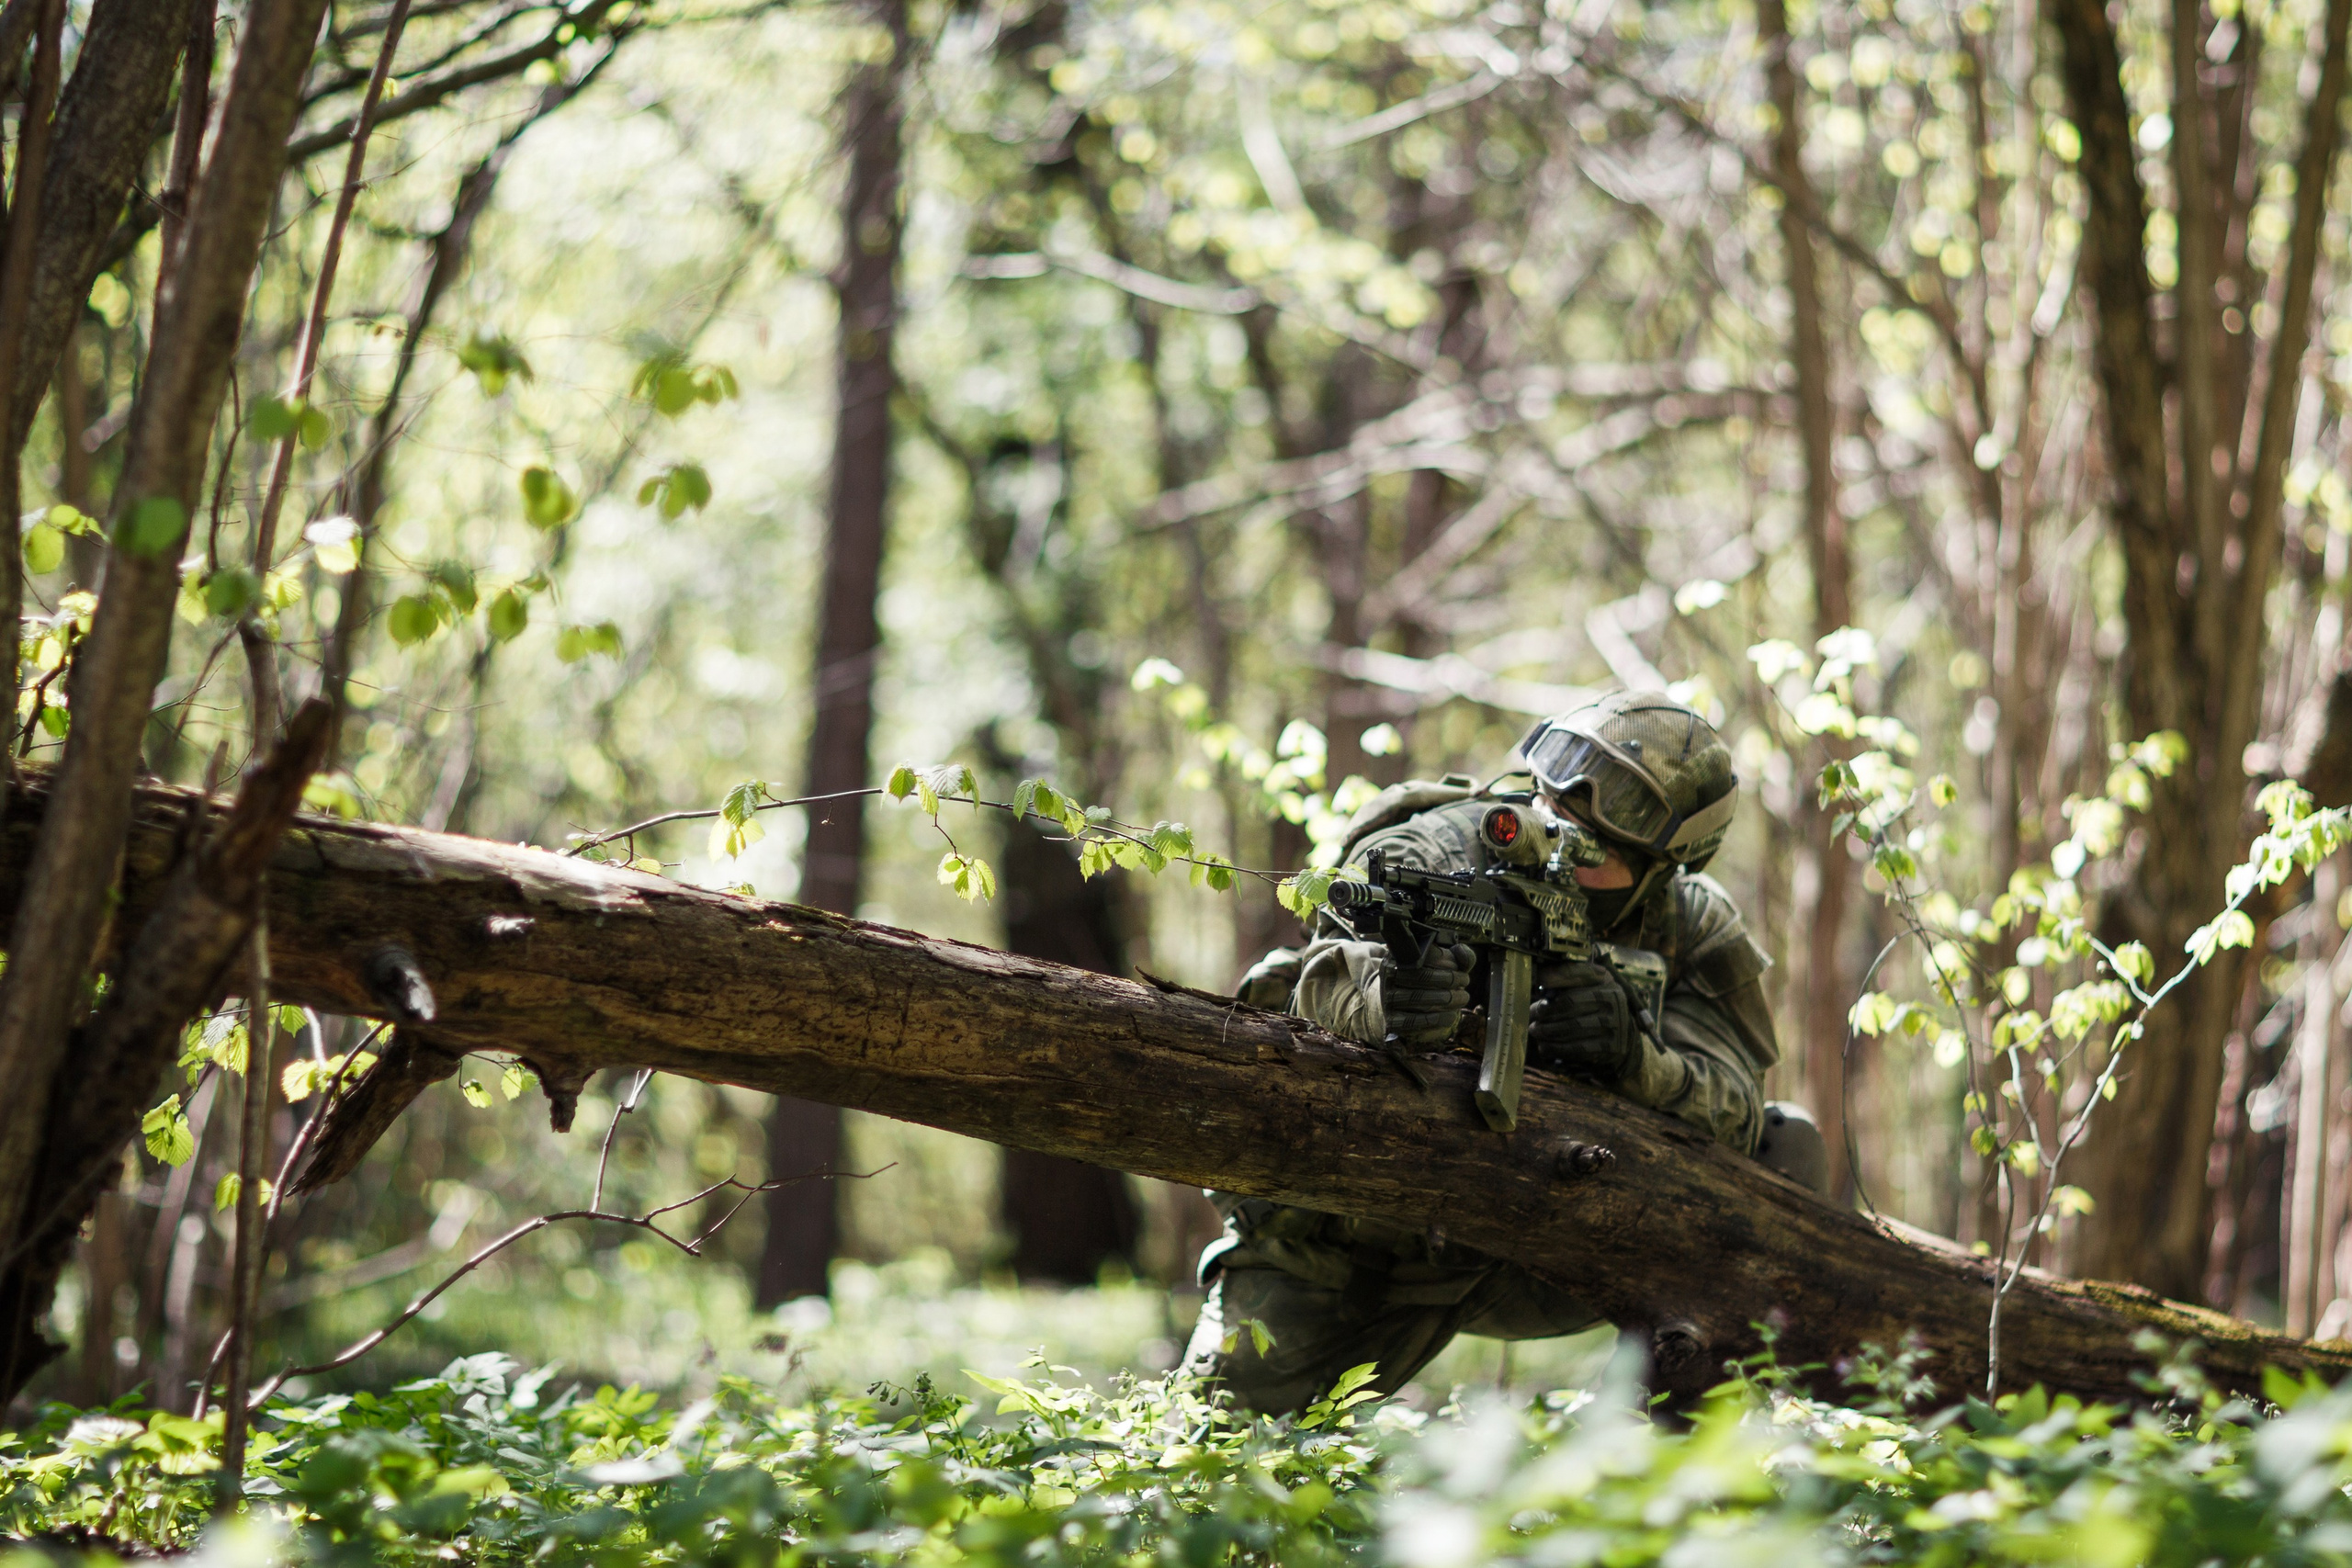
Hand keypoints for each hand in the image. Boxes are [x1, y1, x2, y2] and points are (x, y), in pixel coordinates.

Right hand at [1381, 941, 1475, 1043]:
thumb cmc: (1427, 981)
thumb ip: (1456, 957)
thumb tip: (1462, 953)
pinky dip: (1438, 1018)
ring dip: (1448, 999)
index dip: (1446, 961)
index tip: (1461, 969)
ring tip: (1463, 997)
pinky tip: (1452, 1015)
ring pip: (1419, 998)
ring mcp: (1388, 999)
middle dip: (1450, 979)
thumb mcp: (1441, 965)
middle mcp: (1389, 976)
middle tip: (1465, 982)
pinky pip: (1415, 1021)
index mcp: (1399, 957)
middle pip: (1422, 976)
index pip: (1423, 955)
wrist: (1400, 1006)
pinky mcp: (1392, 1020)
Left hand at [1528, 962, 1637, 1078]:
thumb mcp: (1585, 985)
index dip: (1556, 976)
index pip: (1578, 974)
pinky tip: (1544, 1047)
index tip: (1540, 981)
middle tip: (1532, 1016)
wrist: (1620, 1035)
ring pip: (1572, 1027)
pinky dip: (1556, 1048)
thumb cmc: (1593, 1005)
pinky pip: (1577, 1049)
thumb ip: (1565, 979)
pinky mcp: (1611, 1046)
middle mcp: (1613, 1000)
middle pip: (1569, 1003)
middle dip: (1545, 1011)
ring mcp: (1614, 1024)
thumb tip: (1541, 977)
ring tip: (1535, 1031)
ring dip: (1547, 1031)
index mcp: (1605, 980)